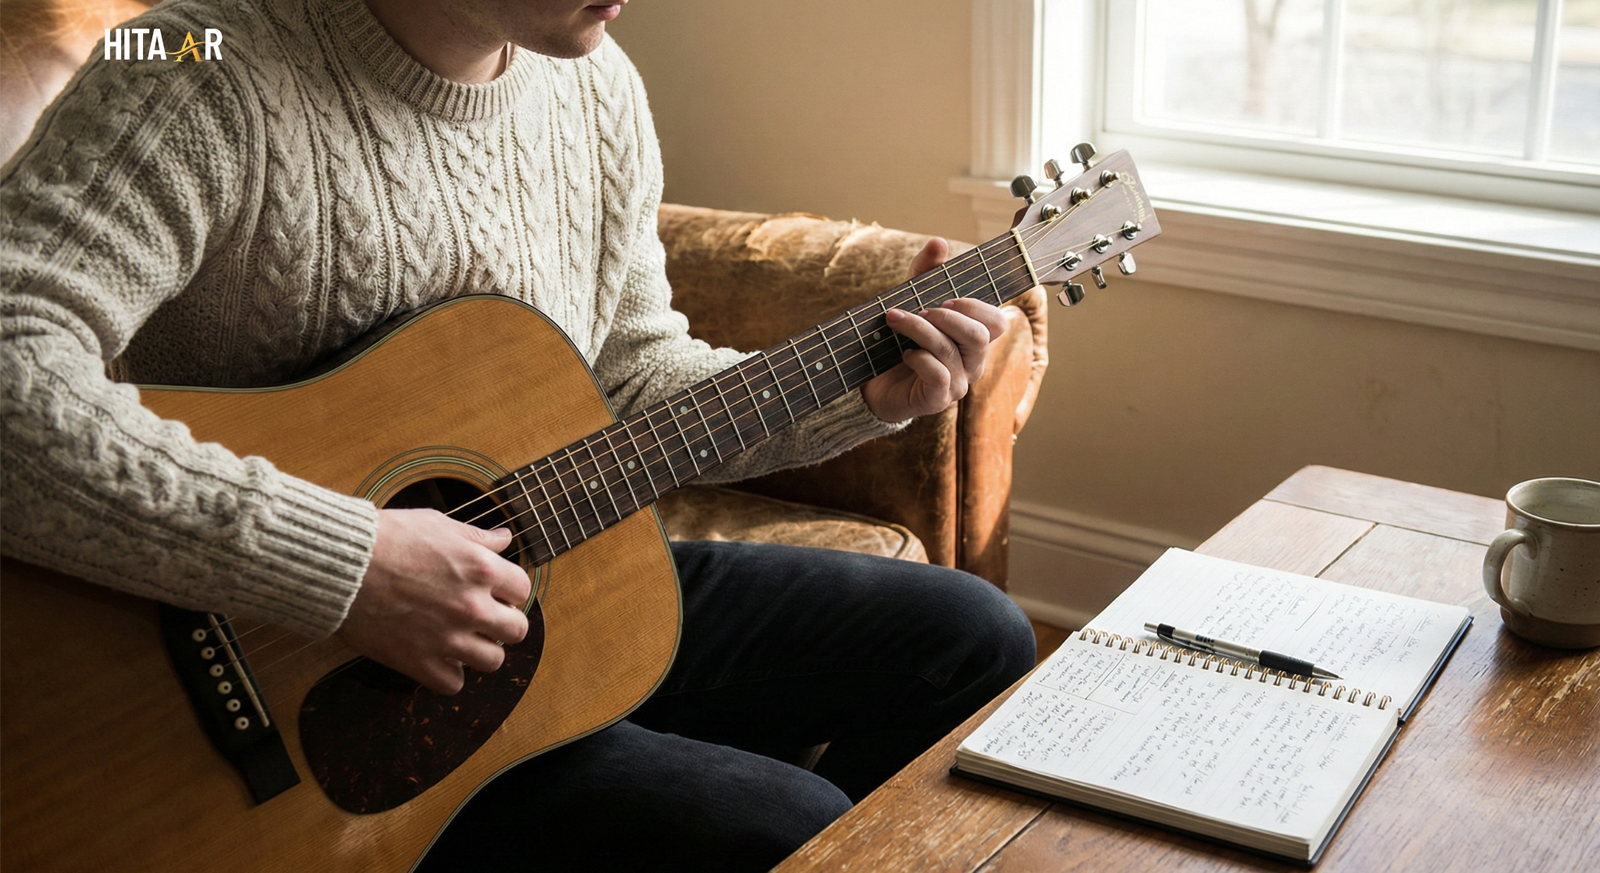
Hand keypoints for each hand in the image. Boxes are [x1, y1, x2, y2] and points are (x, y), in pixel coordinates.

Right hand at [338, 508, 531, 693]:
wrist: (340, 565)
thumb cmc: (387, 538)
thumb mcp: (438, 524)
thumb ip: (477, 536)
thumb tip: (504, 539)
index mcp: (480, 569)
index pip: (522, 589)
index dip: (509, 590)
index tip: (494, 591)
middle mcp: (471, 606)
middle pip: (517, 630)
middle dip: (504, 623)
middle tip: (484, 618)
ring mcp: (447, 638)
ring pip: (493, 661)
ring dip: (482, 651)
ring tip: (463, 639)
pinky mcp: (420, 662)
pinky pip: (454, 684)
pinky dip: (449, 674)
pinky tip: (438, 656)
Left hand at [861, 238, 1007, 422]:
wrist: (872, 384)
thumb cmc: (899, 341)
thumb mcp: (911, 301)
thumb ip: (925, 273)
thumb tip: (939, 242)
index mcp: (974, 340)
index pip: (997, 322)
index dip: (975, 307)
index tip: (946, 298)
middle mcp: (972, 363)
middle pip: (978, 336)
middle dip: (946, 317)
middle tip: (921, 310)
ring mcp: (957, 384)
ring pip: (951, 351)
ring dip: (919, 329)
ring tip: (895, 320)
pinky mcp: (937, 400)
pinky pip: (937, 374)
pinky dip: (918, 358)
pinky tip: (904, 354)